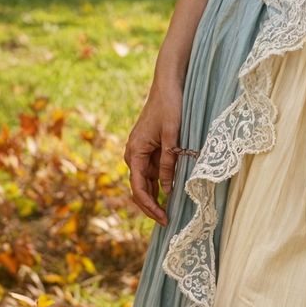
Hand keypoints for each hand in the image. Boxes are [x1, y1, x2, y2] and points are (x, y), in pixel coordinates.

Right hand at [124, 72, 185, 225]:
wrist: (168, 85)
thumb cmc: (170, 107)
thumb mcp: (173, 137)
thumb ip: (169, 163)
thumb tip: (166, 190)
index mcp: (134, 152)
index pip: (138, 188)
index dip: (150, 206)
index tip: (163, 218)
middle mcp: (133, 154)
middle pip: (139, 188)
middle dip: (152, 206)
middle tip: (167, 221)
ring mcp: (140, 151)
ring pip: (145, 181)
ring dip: (155, 196)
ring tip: (169, 212)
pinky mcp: (148, 148)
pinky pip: (151, 171)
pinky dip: (159, 183)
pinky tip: (169, 193)